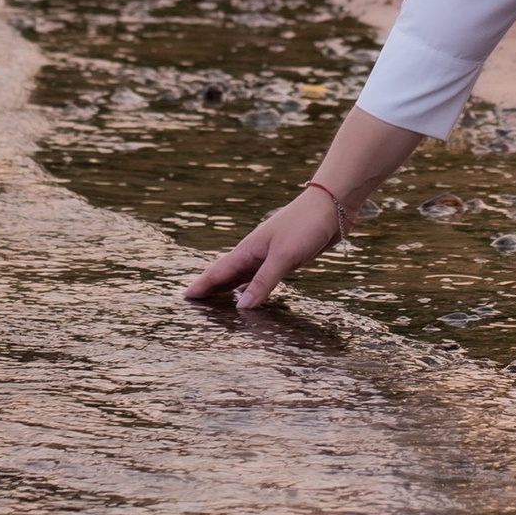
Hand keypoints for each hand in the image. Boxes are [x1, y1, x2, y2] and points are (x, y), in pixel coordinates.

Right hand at [183, 183, 345, 313]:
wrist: (332, 207)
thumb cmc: (305, 225)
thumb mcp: (283, 256)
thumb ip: (263, 282)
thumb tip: (241, 307)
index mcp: (249, 250)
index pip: (218, 271)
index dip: (201, 285)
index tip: (184, 297)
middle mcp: (255, 253)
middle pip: (227, 275)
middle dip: (210, 288)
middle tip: (193, 304)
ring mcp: (270, 256)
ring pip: (243, 277)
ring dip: (229, 289)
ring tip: (216, 304)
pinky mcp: (285, 259)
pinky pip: (261, 278)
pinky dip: (250, 287)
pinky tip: (248, 294)